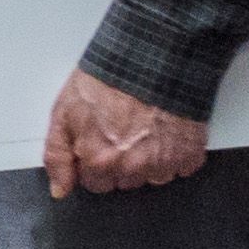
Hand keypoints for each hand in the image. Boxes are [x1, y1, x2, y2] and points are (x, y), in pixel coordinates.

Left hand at [39, 72, 209, 197]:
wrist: (153, 58)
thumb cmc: (108, 80)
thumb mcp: (64, 112)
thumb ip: (57, 156)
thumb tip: (59, 190)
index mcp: (100, 161)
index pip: (96, 184)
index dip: (96, 163)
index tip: (100, 143)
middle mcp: (132, 169)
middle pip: (125, 182)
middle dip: (121, 163)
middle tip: (123, 131)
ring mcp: (164, 163)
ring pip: (153, 177)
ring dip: (149, 161)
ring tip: (145, 129)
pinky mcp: (190, 154)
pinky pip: (182, 167)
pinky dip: (175, 153)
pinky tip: (166, 131)